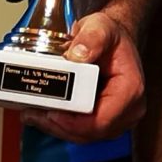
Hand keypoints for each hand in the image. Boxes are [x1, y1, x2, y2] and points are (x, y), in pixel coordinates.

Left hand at [21, 10, 144, 141]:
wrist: (115, 41)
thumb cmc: (112, 37)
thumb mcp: (101, 27)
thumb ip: (91, 38)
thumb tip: (76, 55)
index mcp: (130, 90)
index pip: (102, 120)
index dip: (74, 123)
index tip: (51, 113)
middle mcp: (128, 109)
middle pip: (90, 132)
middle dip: (59, 126)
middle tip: (32, 114)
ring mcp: (118, 118)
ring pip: (85, 135)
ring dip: (57, 128)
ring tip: (32, 114)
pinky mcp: (106, 120)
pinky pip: (83, 130)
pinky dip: (62, 125)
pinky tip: (43, 114)